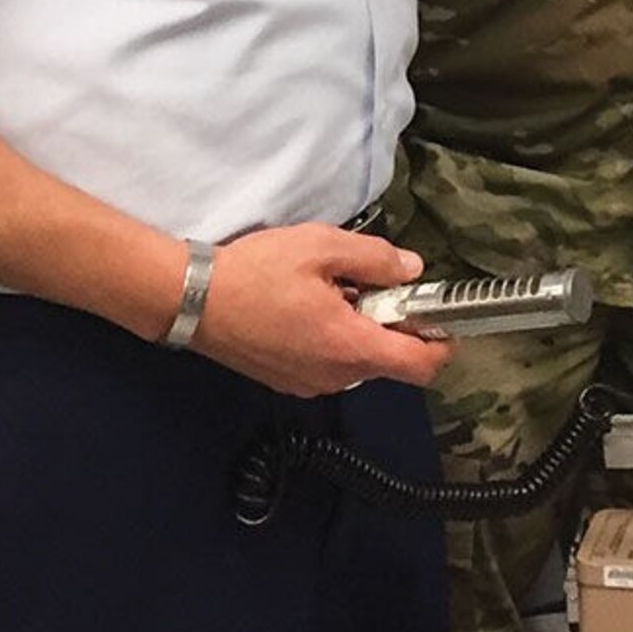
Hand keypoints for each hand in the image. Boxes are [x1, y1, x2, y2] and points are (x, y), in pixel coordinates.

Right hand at [191, 224, 452, 396]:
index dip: (440, 342)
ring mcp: (308, 384)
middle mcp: (334, 377)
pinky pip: (329, 363)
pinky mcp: (287, 381)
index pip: (419, 366)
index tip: (437, 314)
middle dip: (389, 322)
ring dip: (358, 328)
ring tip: (328, 289)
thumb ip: (376, 259)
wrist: (192, 300)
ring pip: (357, 359)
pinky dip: (332, 338)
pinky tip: (305, 307)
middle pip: (388, 359)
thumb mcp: (322, 247)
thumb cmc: (257, 272)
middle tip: (364, 282)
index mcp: (350, 347)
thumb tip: (412, 270)